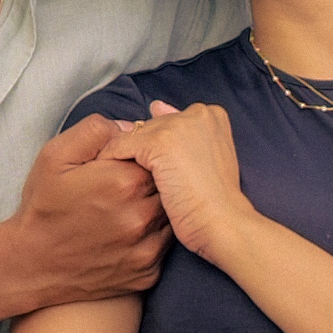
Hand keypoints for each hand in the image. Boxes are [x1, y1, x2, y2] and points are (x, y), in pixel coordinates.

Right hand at [0, 116, 171, 310]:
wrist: (32, 267)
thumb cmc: (44, 208)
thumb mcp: (55, 156)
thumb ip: (95, 130)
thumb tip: (130, 127)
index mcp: (125, 182)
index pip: (157, 156)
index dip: (140, 158)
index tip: (121, 166)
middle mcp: (142, 216)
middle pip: (169, 186)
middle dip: (151, 183)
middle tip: (121, 190)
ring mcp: (148, 248)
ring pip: (170, 216)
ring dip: (154, 210)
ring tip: (123, 212)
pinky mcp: (149, 273)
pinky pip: (164, 246)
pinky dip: (151, 238)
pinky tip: (125, 235)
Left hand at [101, 100, 253, 267]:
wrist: (223, 225)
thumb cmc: (216, 204)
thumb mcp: (208, 162)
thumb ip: (185, 135)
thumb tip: (156, 107)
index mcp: (212, 115)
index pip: (170, 122)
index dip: (160, 149)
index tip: (159, 172)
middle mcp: (197, 113)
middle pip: (151, 127)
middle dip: (141, 152)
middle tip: (136, 180)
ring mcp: (178, 126)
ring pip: (133, 135)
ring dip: (122, 158)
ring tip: (116, 183)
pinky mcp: (157, 142)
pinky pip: (118, 146)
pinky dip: (110, 163)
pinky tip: (109, 185)